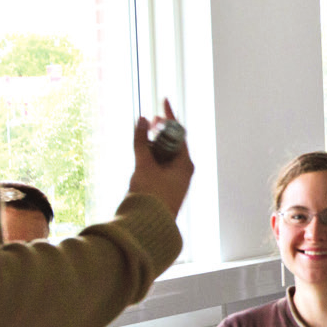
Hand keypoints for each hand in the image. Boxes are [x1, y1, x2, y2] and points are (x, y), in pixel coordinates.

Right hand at [127, 99, 193, 218]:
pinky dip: (153, 155)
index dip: (170, 116)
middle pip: (174, 142)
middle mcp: (184, 170)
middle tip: (151, 120)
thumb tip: (142, 119)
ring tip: (145, 134)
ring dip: (156, 142)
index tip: (164, 100)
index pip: (179, 132)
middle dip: (162, 129)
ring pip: (167, 154)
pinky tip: (144, 152)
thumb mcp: (144, 165)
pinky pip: (162, 164)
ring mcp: (176, 179)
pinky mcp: (168, 186)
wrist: (149, 226)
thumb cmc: (150, 196)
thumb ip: (141, 142)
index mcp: (185, 164)